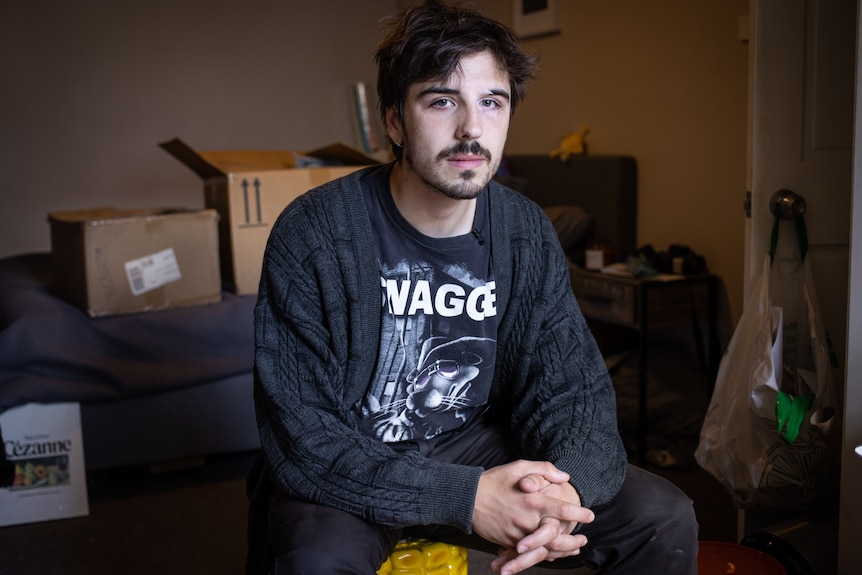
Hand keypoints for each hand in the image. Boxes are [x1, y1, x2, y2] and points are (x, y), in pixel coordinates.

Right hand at [472, 461, 592, 565]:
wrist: (466, 498)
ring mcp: (517, 533)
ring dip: (561, 551)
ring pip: (544, 549)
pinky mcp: (508, 542)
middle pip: (556, 537)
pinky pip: (528, 553)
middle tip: (583, 540)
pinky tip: (551, 553)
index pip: (561, 509)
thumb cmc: (493, 480)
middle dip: (573, 541)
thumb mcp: (518, 467)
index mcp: (532, 500)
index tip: (590, 515)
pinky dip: (542, 554)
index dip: (578, 513)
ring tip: (573, 549)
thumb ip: (543, 469)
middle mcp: (527, 519)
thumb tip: (564, 476)